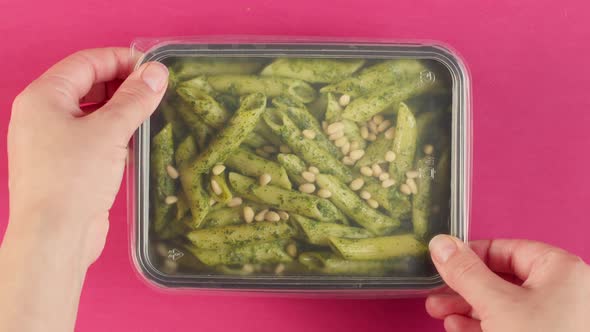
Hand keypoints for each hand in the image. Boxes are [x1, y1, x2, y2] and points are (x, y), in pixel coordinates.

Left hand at [1, 48, 167, 331]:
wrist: (54, 236)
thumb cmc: (73, 179)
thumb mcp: (109, 132)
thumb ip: (135, 99)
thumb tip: (157, 72)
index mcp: (43, 97)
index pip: (86, 63)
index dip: (121, 60)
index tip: (154, 67)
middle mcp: (42, 115)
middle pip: (87, 86)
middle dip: (123, 85)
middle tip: (157, 90)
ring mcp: (51, 141)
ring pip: (91, 113)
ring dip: (121, 110)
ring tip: (152, 111)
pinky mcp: (64, 165)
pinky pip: (92, 136)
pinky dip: (114, 132)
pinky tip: (137, 138)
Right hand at [426, 235, 589, 331]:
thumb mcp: (496, 304)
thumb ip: (466, 272)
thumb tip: (442, 244)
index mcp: (559, 270)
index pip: (505, 248)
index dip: (470, 254)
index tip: (443, 261)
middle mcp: (561, 291)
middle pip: (500, 278)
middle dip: (462, 287)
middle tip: (436, 290)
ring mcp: (554, 320)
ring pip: (501, 304)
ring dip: (466, 307)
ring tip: (438, 312)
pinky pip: (509, 325)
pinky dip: (481, 325)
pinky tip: (457, 328)